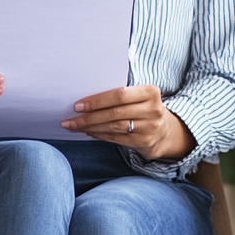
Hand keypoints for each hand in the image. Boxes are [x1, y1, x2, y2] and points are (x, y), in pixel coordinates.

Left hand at [60, 85, 194, 160]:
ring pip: (113, 128)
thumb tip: (86, 98)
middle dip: (89, 117)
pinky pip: (115, 139)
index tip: (78, 105)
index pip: (119, 95)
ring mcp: (149, 128)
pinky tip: (87, 132)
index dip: (97, 101)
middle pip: (114, 113)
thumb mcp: (140, 95)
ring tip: (73, 126)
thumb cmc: (144, 108)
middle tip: (70, 120)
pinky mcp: (143, 142)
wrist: (165, 131)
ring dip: (90, 127)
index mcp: (150, 92)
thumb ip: (120, 93)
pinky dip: (99, 135)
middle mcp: (152, 110)